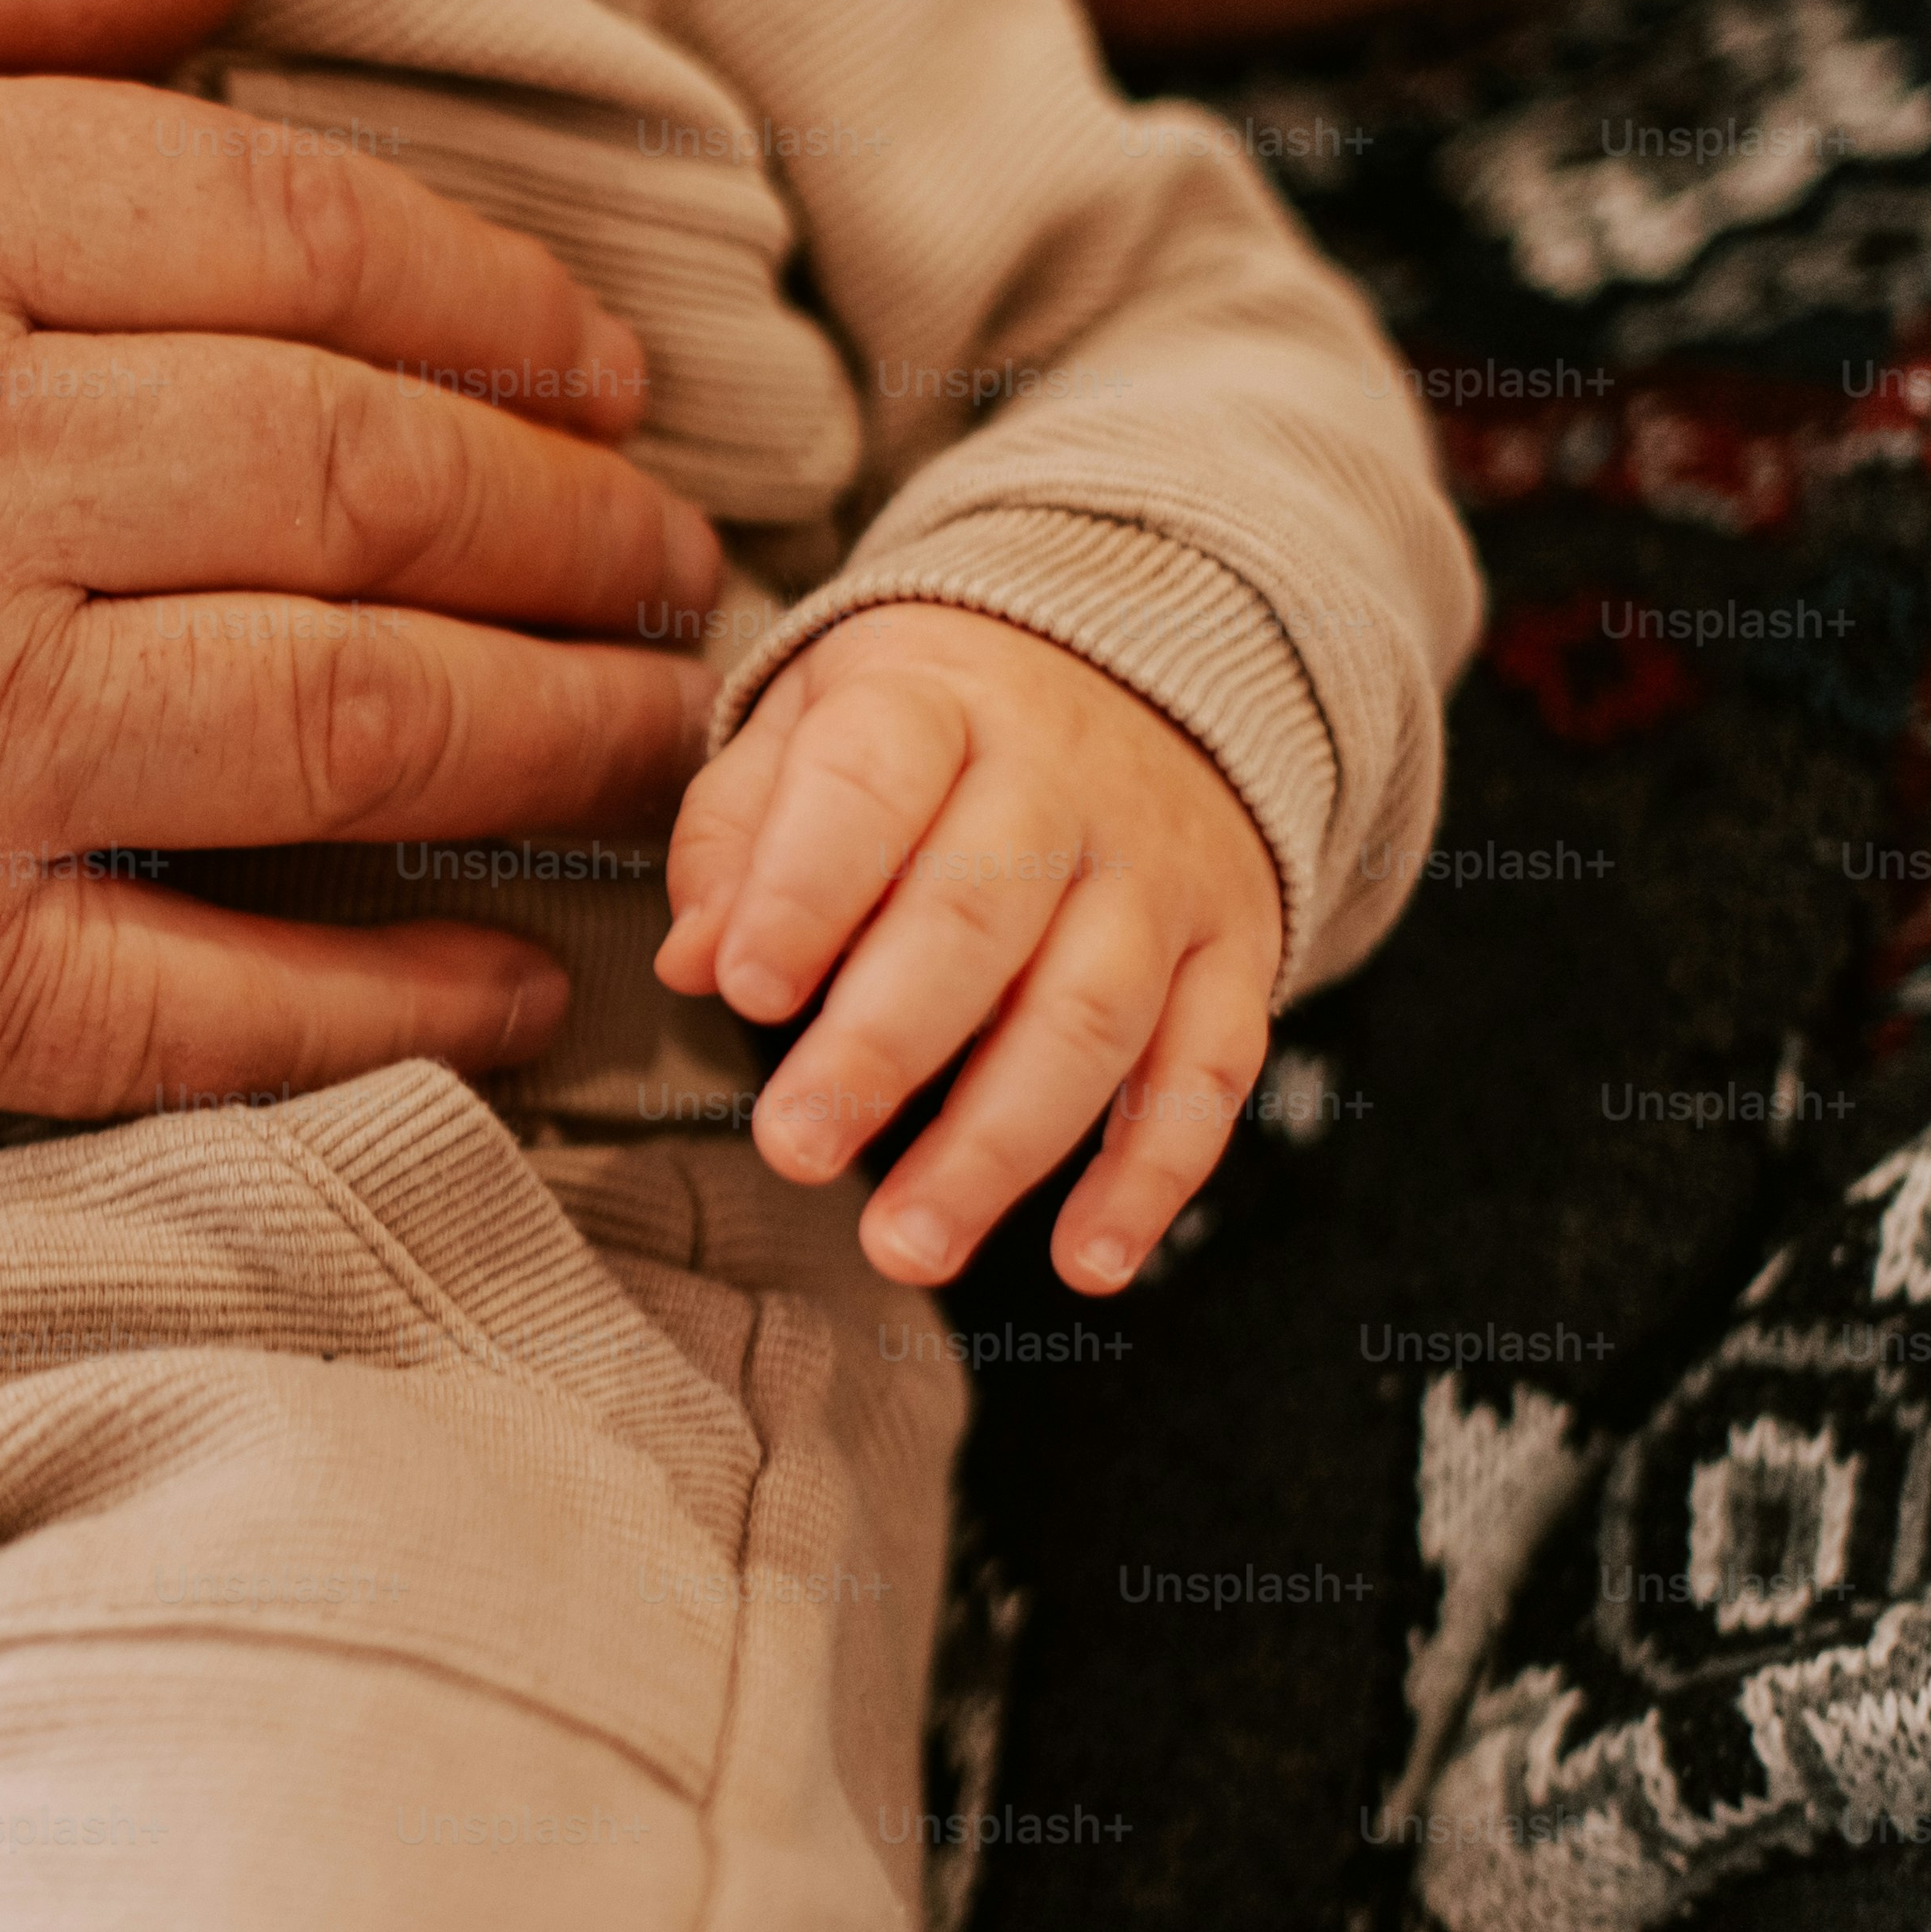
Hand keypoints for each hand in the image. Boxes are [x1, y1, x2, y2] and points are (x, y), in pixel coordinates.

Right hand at [0, 0, 722, 1381]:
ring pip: (356, 719)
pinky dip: (402, 994)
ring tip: (665, 726)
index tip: (605, 362)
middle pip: (370, 467)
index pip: (293, 231)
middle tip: (680, 553)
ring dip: (568, 730)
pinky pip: (215, 994)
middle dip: (582, 516)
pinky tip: (518, 977)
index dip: (502, 298)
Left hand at [655, 603, 1276, 1296]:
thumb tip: (696, 961)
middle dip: (882, 1049)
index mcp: (936, 702)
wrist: (1144, 669)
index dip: (807, 890)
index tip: (747, 990)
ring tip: (907, 1246)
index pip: (870, 784)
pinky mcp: (1234, 950)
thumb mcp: (812, 722)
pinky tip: (1086, 1262)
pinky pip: (1206, 1071)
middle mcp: (1065, 781)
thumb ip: (739, 835)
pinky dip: (1151, 1176)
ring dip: (997, 1147)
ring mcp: (1161, 871)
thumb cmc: (926, 728)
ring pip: (1090, 1015)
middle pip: (978, 921)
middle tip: (794, 1150)